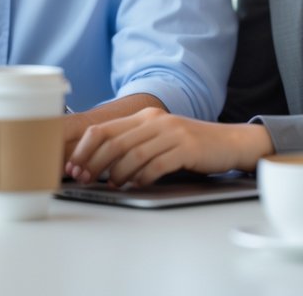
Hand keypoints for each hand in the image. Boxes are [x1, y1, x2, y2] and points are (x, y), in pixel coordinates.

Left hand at [65, 107, 273, 187]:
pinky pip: (156, 164)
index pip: (103, 129)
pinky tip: (138, 184)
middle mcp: (156, 121)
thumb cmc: (189, 145)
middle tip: (84, 178)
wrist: (229, 143)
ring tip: (113, 184)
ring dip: (117, 173)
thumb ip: (133, 144)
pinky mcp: (186, 148)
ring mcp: (172, 132)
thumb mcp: (158, 138)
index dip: (84, 149)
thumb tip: (98, 163)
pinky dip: (142, 177)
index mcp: (144, 117)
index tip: (73, 166)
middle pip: (114, 141)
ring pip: (133, 153)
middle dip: (94, 163)